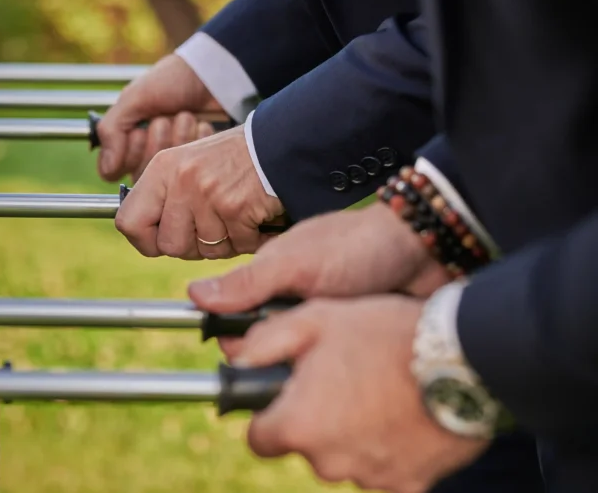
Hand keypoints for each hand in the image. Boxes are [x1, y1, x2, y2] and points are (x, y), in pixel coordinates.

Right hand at [96, 54, 222, 181]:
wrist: (209, 73)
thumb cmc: (169, 80)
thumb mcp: (135, 97)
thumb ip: (112, 129)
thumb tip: (107, 168)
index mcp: (123, 140)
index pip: (113, 172)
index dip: (128, 154)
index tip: (139, 131)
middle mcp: (145, 153)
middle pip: (143, 173)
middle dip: (157, 140)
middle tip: (163, 117)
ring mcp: (171, 158)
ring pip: (169, 170)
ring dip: (179, 136)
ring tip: (184, 115)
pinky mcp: (195, 159)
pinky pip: (195, 164)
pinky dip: (198, 139)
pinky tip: (199, 124)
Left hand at [114, 126, 283, 258]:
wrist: (276, 143)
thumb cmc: (231, 160)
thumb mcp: (185, 166)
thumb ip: (163, 199)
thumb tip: (146, 238)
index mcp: (161, 169)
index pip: (128, 222)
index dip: (145, 241)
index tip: (161, 239)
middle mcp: (180, 180)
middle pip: (169, 245)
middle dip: (192, 246)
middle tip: (211, 228)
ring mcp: (207, 194)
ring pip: (205, 251)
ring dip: (224, 243)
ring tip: (234, 217)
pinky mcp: (235, 207)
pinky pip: (236, 246)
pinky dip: (249, 240)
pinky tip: (253, 220)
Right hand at [188, 202, 448, 354]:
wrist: (428, 248)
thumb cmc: (357, 247)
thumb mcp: (295, 264)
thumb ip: (247, 283)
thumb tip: (191, 295)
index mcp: (268, 285)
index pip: (235, 330)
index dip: (240, 349)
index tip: (253, 363)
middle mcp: (291, 308)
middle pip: (266, 353)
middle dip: (278, 362)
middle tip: (302, 361)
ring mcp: (322, 326)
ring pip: (299, 366)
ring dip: (309, 369)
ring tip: (333, 365)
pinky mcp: (351, 342)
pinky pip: (332, 369)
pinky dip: (337, 371)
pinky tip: (351, 372)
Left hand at [232, 296, 488, 492]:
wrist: (466, 357)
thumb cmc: (383, 333)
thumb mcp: (314, 319)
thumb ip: (264, 343)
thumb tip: (236, 358)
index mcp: (297, 424)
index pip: (260, 438)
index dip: (269, 415)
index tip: (285, 396)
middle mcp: (328, 462)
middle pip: (306, 447)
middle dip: (316, 420)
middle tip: (342, 380)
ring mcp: (370, 478)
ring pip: (345, 459)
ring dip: (353, 433)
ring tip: (378, 391)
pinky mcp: (409, 485)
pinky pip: (386, 471)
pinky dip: (390, 449)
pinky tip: (404, 416)